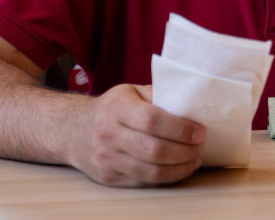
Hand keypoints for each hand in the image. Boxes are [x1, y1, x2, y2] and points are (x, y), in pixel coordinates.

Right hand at [67, 84, 205, 186]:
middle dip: (185, 151)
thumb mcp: (131, 92)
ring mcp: (107, 159)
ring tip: (194, 159)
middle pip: (154, 150)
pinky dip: (166, 178)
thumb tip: (190, 104)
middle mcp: (108, 134)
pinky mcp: (109, 177)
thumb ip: (158, 96)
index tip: (200, 132)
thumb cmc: (113, 108)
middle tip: (200, 146)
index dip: (180, 129)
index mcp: (117, 108)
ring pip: (150, 172)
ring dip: (180, 168)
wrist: (74, 130)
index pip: (152, 121)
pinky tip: (179, 169)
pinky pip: (143, 182)